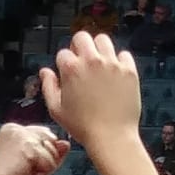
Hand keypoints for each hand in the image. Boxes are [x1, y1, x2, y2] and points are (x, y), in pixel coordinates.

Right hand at [0, 124, 68, 174]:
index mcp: (14, 129)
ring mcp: (23, 136)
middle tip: (22, 171)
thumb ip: (51, 153)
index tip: (19, 167)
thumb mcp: (32, 166)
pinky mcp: (29, 148)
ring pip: (53, 153)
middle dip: (43, 162)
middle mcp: (18, 127)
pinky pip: (51, 164)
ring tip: (22, 174)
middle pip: (51, 143)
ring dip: (42, 169)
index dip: (40, 157)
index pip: (45, 137)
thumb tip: (67, 143)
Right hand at [40, 31, 140, 149]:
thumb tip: (45, 71)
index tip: (68, 74)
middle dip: (79, 46)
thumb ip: (48, 87)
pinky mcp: (128, 70)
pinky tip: (115, 74)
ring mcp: (111, 64)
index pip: (63, 53)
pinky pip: (123, 55)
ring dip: (98, 48)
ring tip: (99, 64)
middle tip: (82, 61)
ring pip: (103, 40)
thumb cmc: (83, 127)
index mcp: (71, 69)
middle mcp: (91, 61)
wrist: (111, 137)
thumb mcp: (57, 110)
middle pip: (82, 37)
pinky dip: (119, 61)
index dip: (64, 64)